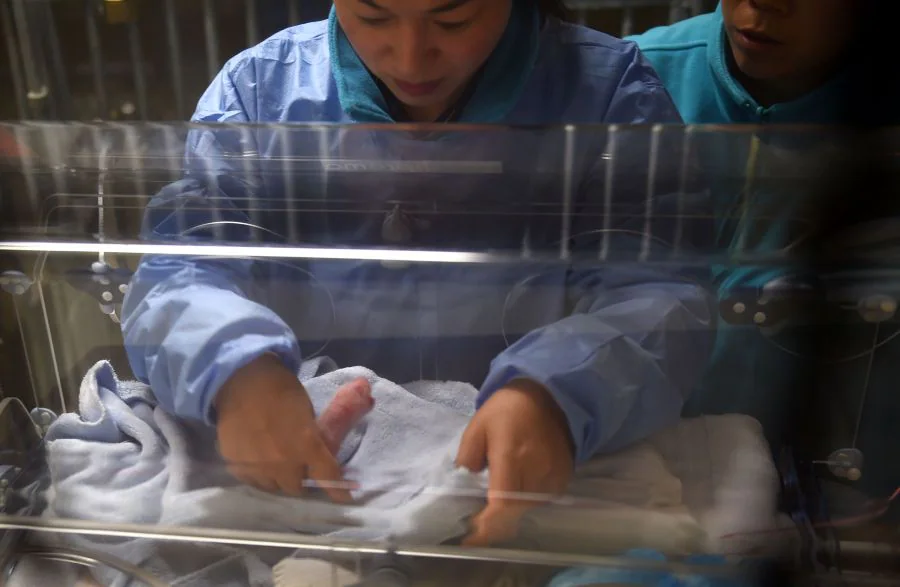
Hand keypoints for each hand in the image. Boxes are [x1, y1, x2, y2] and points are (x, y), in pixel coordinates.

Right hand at [215, 355, 371, 501]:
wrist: (242, 381)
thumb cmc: (281, 390)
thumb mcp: (308, 410)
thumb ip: (318, 434)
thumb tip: (343, 433)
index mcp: (306, 446)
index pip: (327, 477)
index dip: (338, 490)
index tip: (345, 498)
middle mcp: (283, 463)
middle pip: (297, 489)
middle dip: (302, 479)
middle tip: (301, 466)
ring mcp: (257, 468)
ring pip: (274, 488)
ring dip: (280, 479)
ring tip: (278, 463)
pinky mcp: (237, 467)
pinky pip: (254, 481)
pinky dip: (259, 475)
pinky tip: (259, 459)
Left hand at [455, 379, 573, 545]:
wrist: (548, 396)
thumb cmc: (507, 410)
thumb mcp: (477, 427)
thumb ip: (466, 460)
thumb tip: (460, 490)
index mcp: (511, 456)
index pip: (501, 504)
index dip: (486, 526)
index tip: (469, 537)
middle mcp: (536, 470)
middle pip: (513, 513)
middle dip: (492, 522)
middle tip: (475, 521)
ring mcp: (553, 476)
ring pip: (527, 509)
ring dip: (509, 512)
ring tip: (492, 506)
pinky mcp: (564, 477)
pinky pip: (541, 500)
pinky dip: (525, 502)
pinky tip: (514, 491)